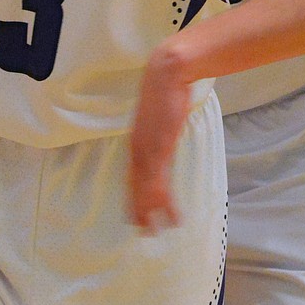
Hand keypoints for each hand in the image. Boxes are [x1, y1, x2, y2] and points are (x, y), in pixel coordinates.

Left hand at [127, 48, 191, 233]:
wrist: (169, 73)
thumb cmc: (168, 87)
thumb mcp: (162, 111)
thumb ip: (162, 124)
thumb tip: (167, 127)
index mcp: (138, 140)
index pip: (133, 174)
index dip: (135, 195)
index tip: (136, 212)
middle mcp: (137, 148)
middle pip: (135, 187)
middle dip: (138, 210)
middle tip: (143, 232)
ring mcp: (147, 151)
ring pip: (146, 190)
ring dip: (151, 213)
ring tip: (155, 232)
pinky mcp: (159, 150)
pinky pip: (160, 183)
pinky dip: (164, 203)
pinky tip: (170, 215)